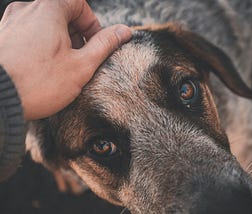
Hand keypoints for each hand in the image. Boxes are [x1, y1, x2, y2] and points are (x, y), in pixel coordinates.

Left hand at [0, 0, 131, 119]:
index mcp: (49, 9)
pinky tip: (43, 68)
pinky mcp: (2, 37)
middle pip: (61, 13)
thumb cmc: (39, 82)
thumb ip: (105, 44)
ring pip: (45, 24)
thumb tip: (124, 32)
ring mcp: (10, 22)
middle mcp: (26, 9)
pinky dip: (42, 46)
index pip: (78, 4)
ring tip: (62, 66)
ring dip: (60, 41)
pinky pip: (29, 34)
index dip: (92, 24)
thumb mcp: (81, 65)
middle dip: (77, 34)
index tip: (94, 44)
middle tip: (81, 58)